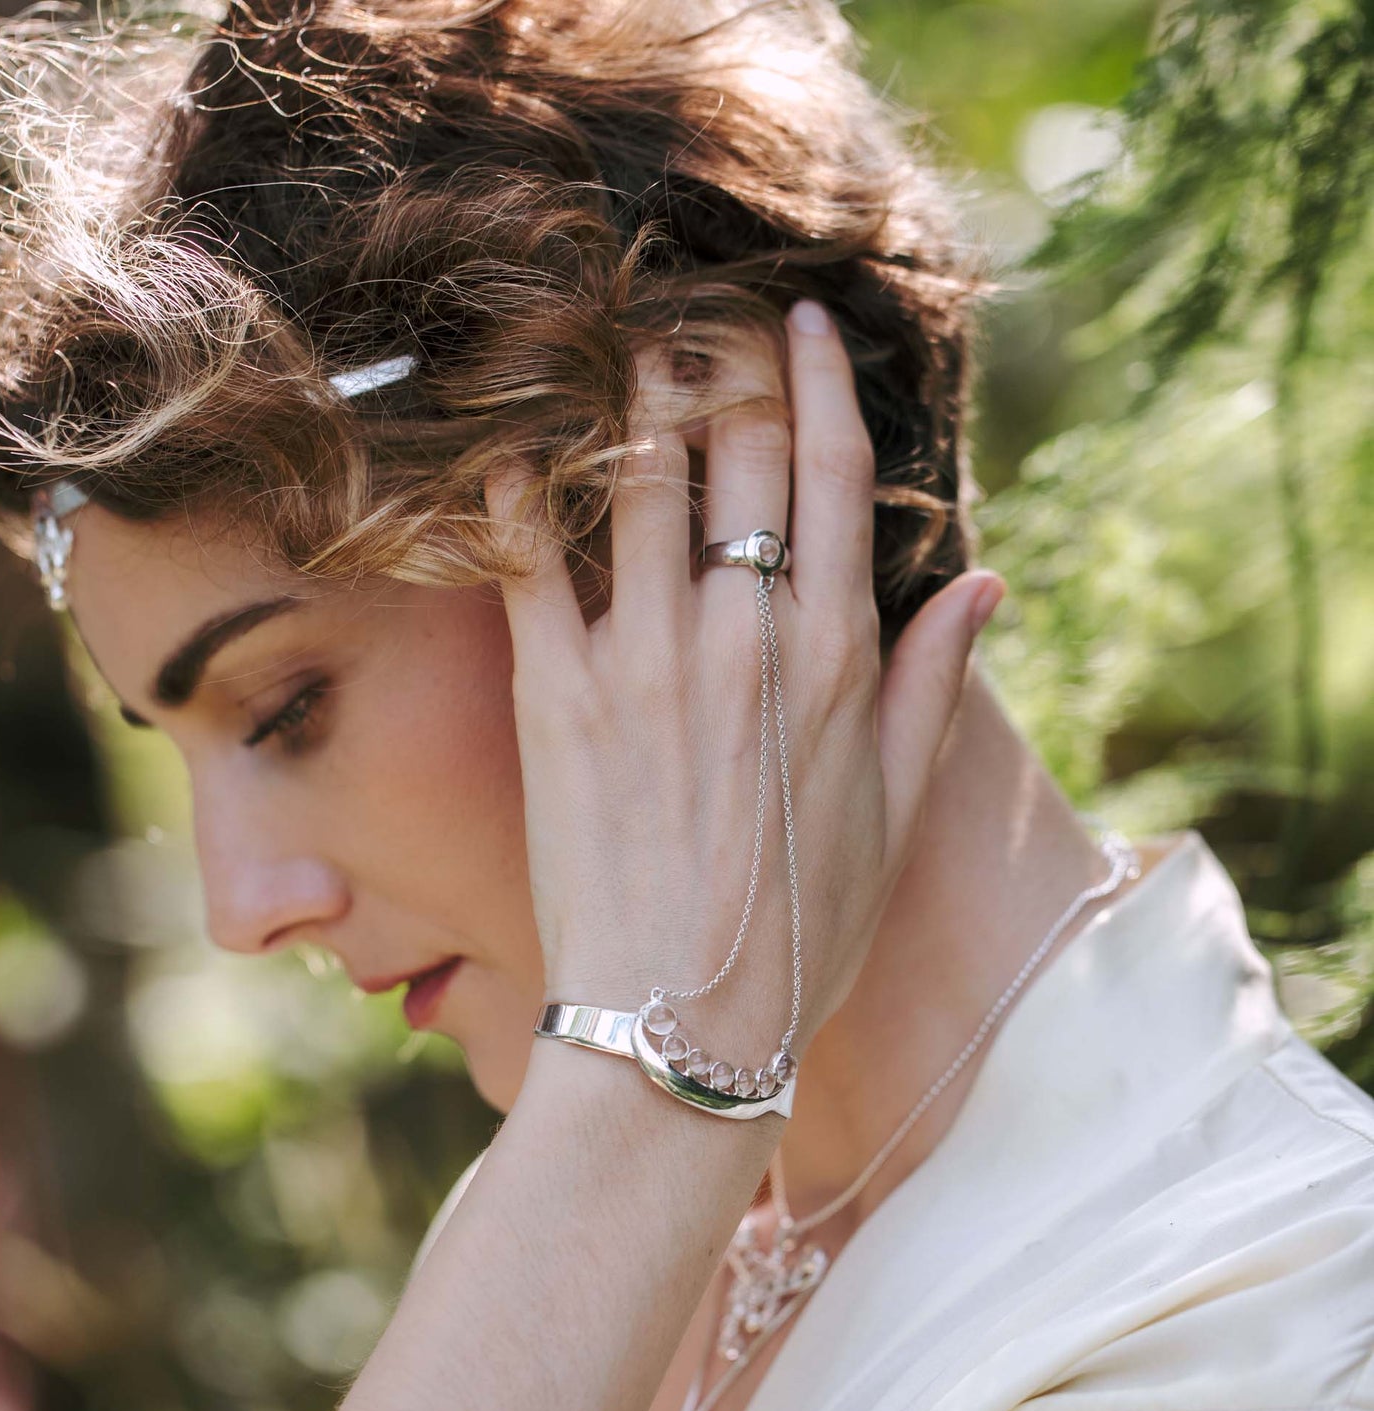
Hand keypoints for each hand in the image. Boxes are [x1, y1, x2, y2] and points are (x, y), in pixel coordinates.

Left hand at [485, 300, 1002, 1063]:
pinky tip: (508, 440)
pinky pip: (530, 563)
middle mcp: (743, 639)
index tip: (798, 319)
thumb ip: (931, 683)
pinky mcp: (554, 698)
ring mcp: (644, 662)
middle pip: (736, 455)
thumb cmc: (799, 929)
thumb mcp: (893, 810)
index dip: (816, 381)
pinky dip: (518, 493)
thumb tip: (983, 584)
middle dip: (719, 361)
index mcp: (834, 660)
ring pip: (636, 483)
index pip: (833, 476)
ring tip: (614, 337)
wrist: (680, 1024)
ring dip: (627, 396)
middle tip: (695, 305)